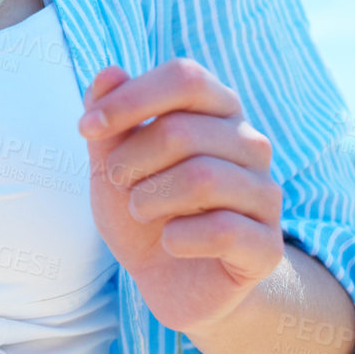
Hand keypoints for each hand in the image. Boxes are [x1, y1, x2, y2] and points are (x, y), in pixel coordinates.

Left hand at [77, 57, 283, 333]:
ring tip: (140, 210)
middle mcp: (250, 144)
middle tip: (118, 183)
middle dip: (130, 160)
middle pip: (182, 131)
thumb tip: (109, 73)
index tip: (87, 128)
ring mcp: (265, 194)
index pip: (185, 77)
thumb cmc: (144, 209)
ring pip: (203, 178)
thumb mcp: (112, 163)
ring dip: (149, 198)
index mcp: (217, 111)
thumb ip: (109, 120)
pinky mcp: (268, 246)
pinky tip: (170, 242)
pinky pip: (223, 229)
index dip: (131, 98)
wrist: (170, 281)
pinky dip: (178, 238)